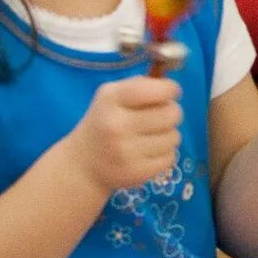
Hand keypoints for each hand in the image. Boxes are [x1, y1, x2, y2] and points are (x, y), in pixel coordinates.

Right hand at [72, 73, 183, 193]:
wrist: (83, 164)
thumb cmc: (104, 122)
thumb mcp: (112, 95)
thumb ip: (141, 85)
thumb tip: (172, 88)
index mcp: (111, 100)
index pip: (158, 90)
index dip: (170, 90)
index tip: (170, 93)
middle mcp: (117, 125)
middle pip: (172, 114)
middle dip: (170, 112)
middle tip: (157, 116)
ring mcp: (126, 151)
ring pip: (174, 137)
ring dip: (167, 135)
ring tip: (149, 136)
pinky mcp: (136, 172)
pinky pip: (170, 157)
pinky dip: (164, 154)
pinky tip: (146, 153)